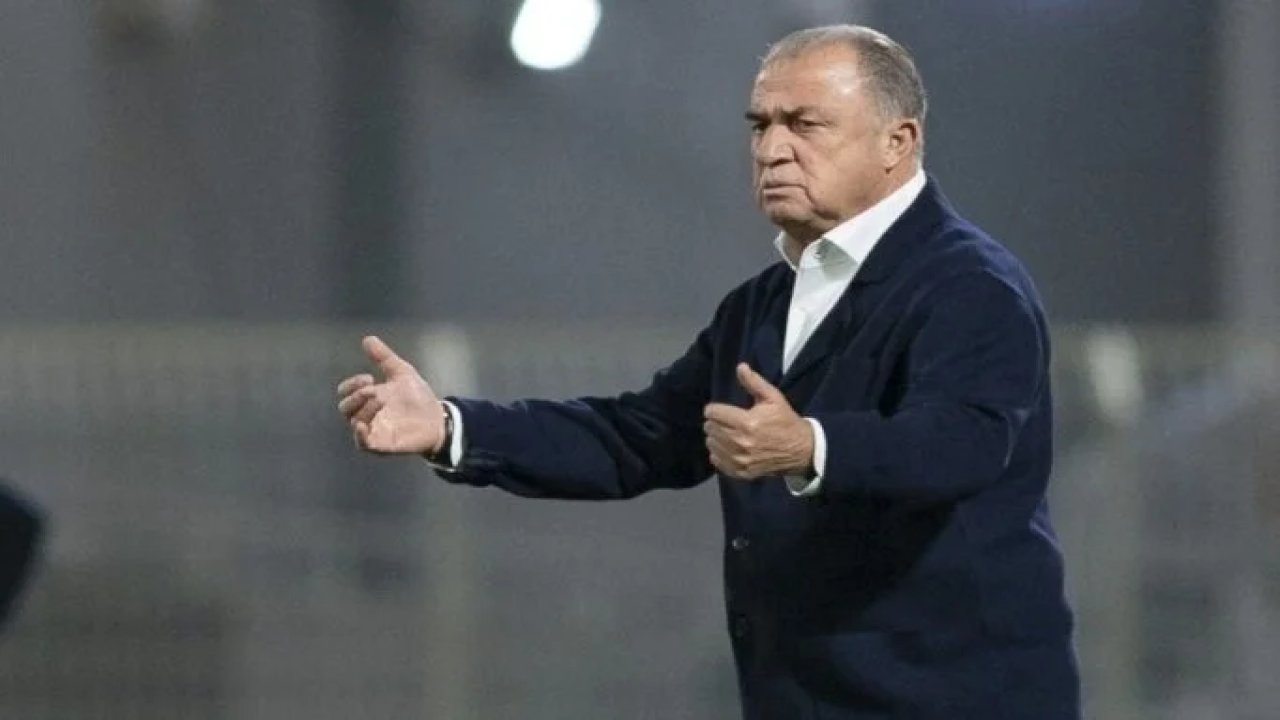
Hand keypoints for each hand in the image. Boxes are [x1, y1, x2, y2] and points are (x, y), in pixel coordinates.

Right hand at [336, 336, 443, 454]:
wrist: (438, 418)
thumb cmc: (418, 398)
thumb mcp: (401, 373)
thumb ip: (384, 357)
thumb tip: (368, 339)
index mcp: (368, 397)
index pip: (346, 392)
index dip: (351, 384)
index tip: (368, 378)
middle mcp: (366, 414)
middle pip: (345, 407)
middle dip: (355, 396)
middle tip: (372, 389)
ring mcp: (373, 430)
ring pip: (354, 422)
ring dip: (363, 409)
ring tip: (379, 399)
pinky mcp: (380, 445)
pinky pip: (362, 443)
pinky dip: (359, 435)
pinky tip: (362, 425)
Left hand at [704, 363, 813, 478]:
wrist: (800, 450)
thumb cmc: (785, 421)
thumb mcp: (773, 398)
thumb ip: (754, 382)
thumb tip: (740, 367)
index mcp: (747, 422)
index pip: (714, 413)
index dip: (714, 409)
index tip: (720, 409)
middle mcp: (741, 442)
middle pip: (710, 428)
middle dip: (714, 422)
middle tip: (725, 420)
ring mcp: (741, 460)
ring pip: (711, 444)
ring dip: (715, 437)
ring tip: (727, 433)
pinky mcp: (741, 472)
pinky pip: (717, 461)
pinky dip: (718, 453)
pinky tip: (727, 447)